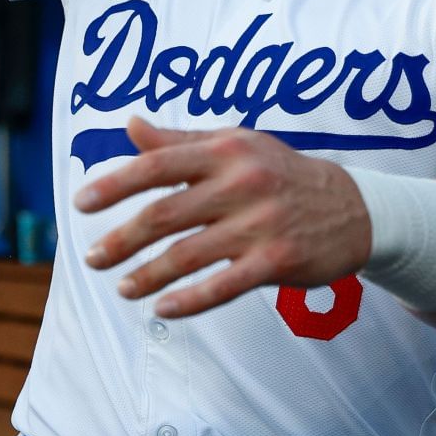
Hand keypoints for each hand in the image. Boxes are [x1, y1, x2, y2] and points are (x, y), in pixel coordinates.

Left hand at [76, 119, 368, 317]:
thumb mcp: (235, 144)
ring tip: (120, 287)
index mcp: (224, 151)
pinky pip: (224, 285)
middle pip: (165, 213)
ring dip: (148, 274)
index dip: (114, 184)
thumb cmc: (280, 172)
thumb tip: (130, 126)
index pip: (157, 165)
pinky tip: (162, 309)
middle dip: (122, 238)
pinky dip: (190, 299)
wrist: (355, 207)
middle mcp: (240, 183)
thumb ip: (180, 141)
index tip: (80, 203)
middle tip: (91, 256)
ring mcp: (260, 224)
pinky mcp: (278, 261)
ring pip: (189, 254)